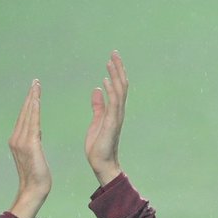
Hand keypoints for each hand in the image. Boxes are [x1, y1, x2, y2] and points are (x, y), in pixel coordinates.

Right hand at [9, 79, 51, 217]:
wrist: (33, 190)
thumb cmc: (37, 178)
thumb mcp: (35, 156)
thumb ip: (34, 142)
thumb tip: (37, 132)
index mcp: (16, 141)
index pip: (24, 118)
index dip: (28, 103)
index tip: (33, 91)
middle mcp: (16, 138)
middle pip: (24, 113)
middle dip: (30, 96)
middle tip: (36, 82)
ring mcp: (21, 141)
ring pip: (28, 115)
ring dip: (32, 99)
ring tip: (37, 86)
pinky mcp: (29, 145)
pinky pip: (33, 123)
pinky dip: (34, 110)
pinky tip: (37, 100)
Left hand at [84, 50, 127, 185]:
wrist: (101, 164)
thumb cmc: (98, 146)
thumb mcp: (96, 121)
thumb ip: (98, 106)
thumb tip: (96, 89)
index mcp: (114, 111)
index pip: (117, 88)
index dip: (115, 73)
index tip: (111, 59)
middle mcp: (118, 112)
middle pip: (121, 86)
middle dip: (118, 69)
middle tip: (114, 53)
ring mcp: (116, 117)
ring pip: (119, 92)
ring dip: (115, 76)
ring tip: (110, 61)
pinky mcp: (111, 123)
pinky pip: (113, 104)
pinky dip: (110, 91)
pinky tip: (105, 80)